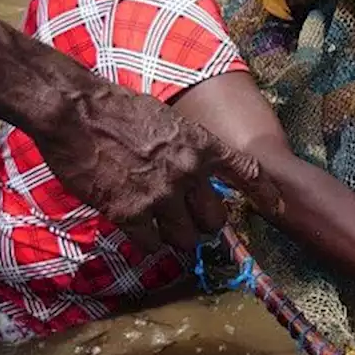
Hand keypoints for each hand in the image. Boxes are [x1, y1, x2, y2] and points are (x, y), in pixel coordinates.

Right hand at [31, 82, 283, 253]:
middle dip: (205, 224)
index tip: (276, 206)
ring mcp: (159, 195)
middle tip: (191, 221)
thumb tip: (200, 172)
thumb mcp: (170, 121)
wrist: (77, 112)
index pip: (247, 173)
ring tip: (164, 228)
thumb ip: (190, 148)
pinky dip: (148, 241)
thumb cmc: (120, 110)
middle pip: (215, 220)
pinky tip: (139, 230)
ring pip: (186, 239)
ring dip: (177, 238)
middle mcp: (188, 172)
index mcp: (202, 145)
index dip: (265, 193)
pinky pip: (151, 243)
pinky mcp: (128, 212)